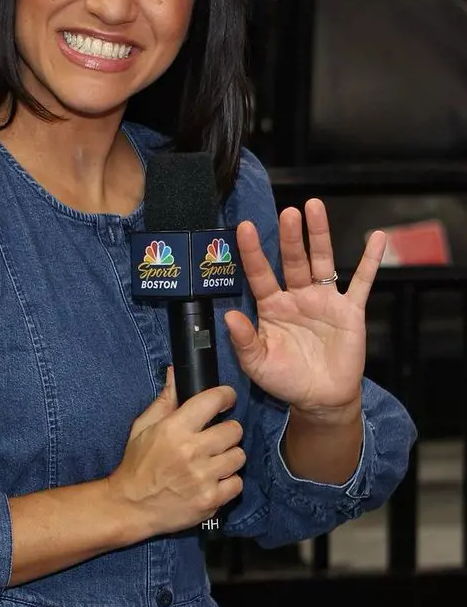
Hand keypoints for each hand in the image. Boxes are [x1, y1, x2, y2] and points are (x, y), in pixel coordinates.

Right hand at [107, 368, 245, 536]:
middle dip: (228, 430)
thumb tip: (175, 373)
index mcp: (174, 429)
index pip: (213, 401)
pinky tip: (214, 480)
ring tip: (215, 459)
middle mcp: (191, 451)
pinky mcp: (210, 500)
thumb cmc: (137, 464)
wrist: (130, 506)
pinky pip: (237, 483)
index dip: (225, 396)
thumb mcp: (143, 427)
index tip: (226, 399)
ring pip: (239, 456)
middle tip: (217, 436)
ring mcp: (203, 477)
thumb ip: (165, 400)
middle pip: (234, 429)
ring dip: (229, 456)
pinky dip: (228, 482)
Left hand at [224, 199, 385, 422]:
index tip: (243, 227)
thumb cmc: (285, 379)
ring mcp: (324, 300)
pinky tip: (377, 238)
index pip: (260, 273)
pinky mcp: (350, 310)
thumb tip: (229, 317)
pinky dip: (370, 260)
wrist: (320, 399)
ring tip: (314, 207)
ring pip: (322, 261)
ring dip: (319, 235)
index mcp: (272, 306)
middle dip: (290, 236)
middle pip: (293, 260)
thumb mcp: (258, 364)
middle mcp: (297, 296)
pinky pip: (362, 282)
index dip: (252, 252)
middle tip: (288, 212)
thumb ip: (244, 341)